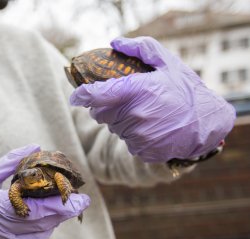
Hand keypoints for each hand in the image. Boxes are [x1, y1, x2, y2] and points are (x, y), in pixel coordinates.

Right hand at [0, 144, 89, 238]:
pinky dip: (43, 227)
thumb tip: (34, 147)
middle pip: (44, 223)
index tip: (80, 198)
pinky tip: (46, 216)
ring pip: (40, 234)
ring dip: (55, 220)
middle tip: (81, 201)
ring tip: (65, 205)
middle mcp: (3, 228)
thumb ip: (10, 162)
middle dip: (65, 212)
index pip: (37, 209)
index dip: (61, 205)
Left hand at [70, 36, 235, 162]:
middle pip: (100, 113)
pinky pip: (126, 142)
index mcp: (137, 91)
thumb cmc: (186, 91)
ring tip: (143, 113)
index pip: (97, 95)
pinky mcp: (142, 150)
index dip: (82, 95)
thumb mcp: (168, 63)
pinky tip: (149, 127)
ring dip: (120, 120)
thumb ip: (142, 49)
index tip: (76, 96)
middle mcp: (135, 114)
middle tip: (125, 100)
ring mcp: (138, 135)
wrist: (207, 124)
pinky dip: (133, 135)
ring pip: (113, 128)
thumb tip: (116, 42)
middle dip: (105, 106)